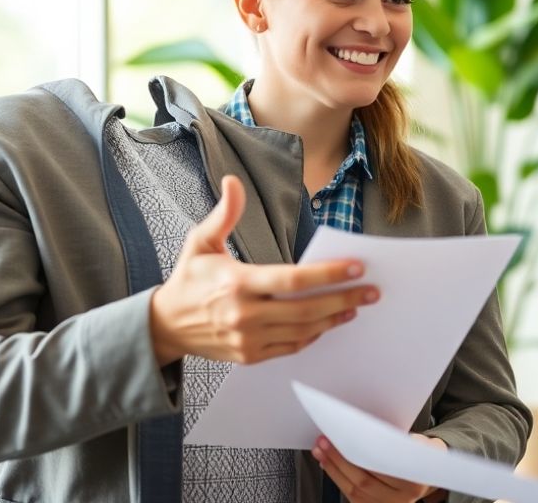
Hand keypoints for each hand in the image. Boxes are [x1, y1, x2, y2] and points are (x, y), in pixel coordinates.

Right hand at [149, 175, 378, 365]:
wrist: (165, 326)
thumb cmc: (189, 279)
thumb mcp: (201, 242)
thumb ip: (224, 213)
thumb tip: (233, 181)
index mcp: (237, 282)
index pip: (292, 279)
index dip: (328, 274)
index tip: (357, 267)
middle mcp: (244, 314)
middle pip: (306, 309)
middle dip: (344, 299)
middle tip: (372, 291)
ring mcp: (248, 339)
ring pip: (303, 331)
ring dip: (334, 318)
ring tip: (356, 305)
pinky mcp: (250, 356)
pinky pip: (291, 347)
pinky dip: (313, 335)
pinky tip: (329, 321)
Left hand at [312, 434, 445, 501]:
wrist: (428, 472)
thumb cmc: (420, 453)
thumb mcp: (420, 442)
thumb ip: (400, 440)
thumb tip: (369, 429)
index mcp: (414, 482)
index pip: (382, 467)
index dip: (361, 453)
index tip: (347, 436)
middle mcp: (401, 499)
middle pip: (364, 480)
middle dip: (340, 459)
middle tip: (325, 440)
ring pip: (354, 490)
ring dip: (333, 468)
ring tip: (320, 449)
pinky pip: (351, 495)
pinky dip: (337, 477)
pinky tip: (327, 463)